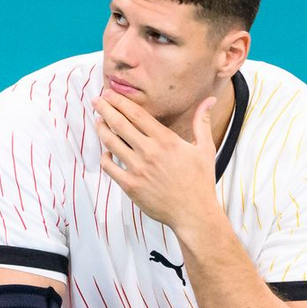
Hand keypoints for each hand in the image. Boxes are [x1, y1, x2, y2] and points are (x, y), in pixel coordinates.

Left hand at [93, 92, 219, 232]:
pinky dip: (105, 158)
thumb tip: (210, 100)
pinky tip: (106, 154)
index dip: (120, 102)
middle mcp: (149, 152)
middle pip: (120, 124)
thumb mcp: (205, 149)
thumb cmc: (200, 182)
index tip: (110, 94)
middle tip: (96, 101)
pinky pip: (110, 168)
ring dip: (102, 130)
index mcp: (165, 140)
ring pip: (112, 144)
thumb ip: (202, 122)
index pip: (136, 114)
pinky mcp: (131, 186)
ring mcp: (138, 169)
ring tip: (97, 122)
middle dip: (105, 109)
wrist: (193, 213)